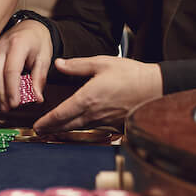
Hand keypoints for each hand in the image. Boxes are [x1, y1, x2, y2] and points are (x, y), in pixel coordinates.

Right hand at [0, 19, 51, 110]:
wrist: (29, 26)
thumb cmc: (38, 40)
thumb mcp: (44, 57)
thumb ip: (39, 78)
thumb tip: (37, 98)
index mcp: (17, 44)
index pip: (11, 70)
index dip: (12, 89)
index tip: (16, 103)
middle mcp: (1, 46)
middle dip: (1, 93)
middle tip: (8, 107)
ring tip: (6, 105)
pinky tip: (2, 94)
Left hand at [34, 56, 162, 132]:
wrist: (158, 88)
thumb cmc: (131, 74)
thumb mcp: (102, 63)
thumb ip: (77, 65)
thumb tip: (58, 64)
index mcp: (87, 98)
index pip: (61, 114)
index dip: (47, 121)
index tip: (37, 126)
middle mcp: (94, 113)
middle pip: (67, 125)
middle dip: (51, 129)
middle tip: (39, 131)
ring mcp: (105, 121)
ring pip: (79, 128)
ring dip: (64, 130)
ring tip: (53, 131)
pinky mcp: (115, 125)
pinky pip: (94, 129)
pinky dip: (82, 129)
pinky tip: (78, 127)